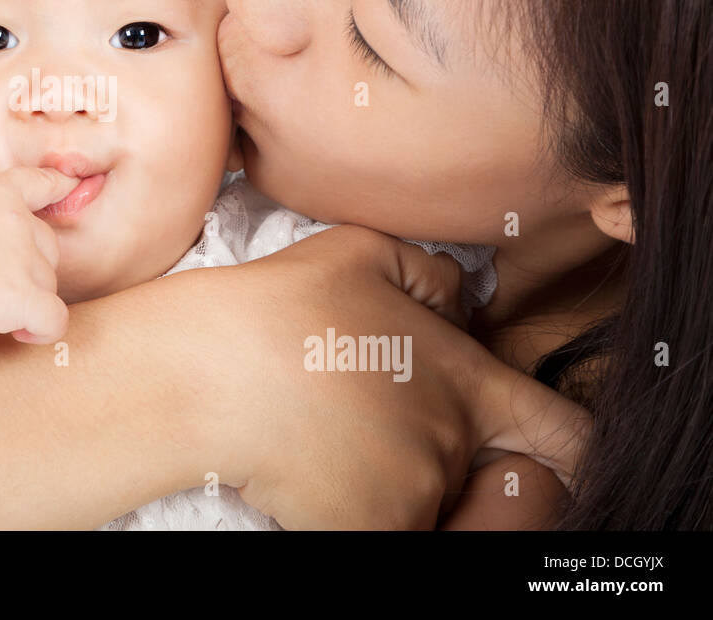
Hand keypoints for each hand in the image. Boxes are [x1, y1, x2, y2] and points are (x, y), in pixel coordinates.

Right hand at [0, 167, 80, 345]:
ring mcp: (21, 256)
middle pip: (49, 249)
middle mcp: (16, 218)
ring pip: (50, 285)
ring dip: (27, 301)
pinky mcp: (20, 296)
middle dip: (28, 270)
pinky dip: (42, 331)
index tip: (70, 186)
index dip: (60, 186)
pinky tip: (18, 332)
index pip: (43, 183)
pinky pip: (55, 319)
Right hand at [201, 226, 588, 528]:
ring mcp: (414, 493)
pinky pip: (377, 530)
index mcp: (465, 380)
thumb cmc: (278, 307)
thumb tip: (462, 304)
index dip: (571, 452)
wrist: (211, 371)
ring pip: (416, 505)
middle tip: (363, 426)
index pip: (564, 434)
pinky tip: (305, 473)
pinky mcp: (371, 531)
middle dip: (429, 458)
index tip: (556, 462)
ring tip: (320, 442)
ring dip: (381, 483)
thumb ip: (431, 277)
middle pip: (470, 475)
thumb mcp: (360, 253)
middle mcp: (453, 442)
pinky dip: (346, 510)